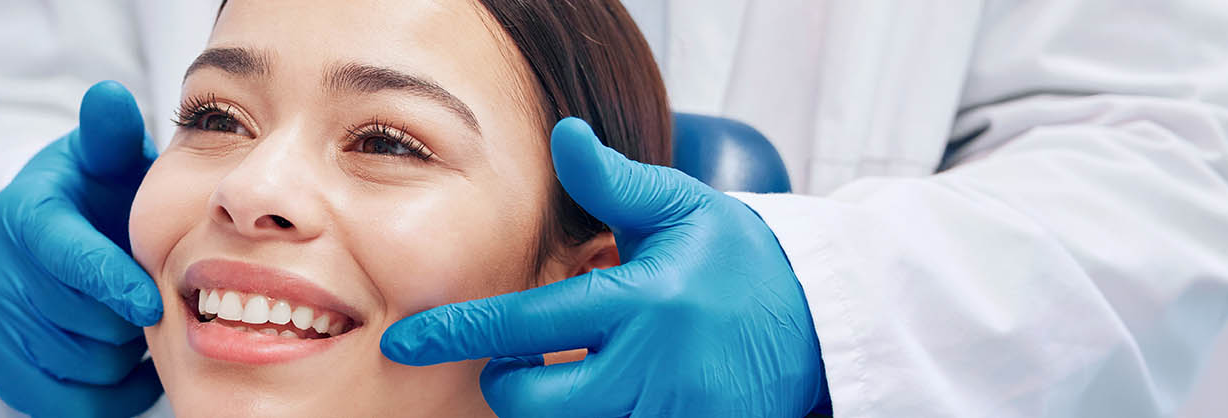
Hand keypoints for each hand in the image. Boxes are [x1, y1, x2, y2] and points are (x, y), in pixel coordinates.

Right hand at [0, 81, 163, 416]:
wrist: (50, 234)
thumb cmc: (94, 193)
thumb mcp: (103, 157)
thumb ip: (110, 133)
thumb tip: (109, 97)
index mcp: (22, 214)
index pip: (65, 259)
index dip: (111, 284)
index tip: (151, 302)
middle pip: (79, 321)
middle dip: (127, 318)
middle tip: (153, 302)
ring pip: (78, 364)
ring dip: (121, 353)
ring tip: (135, 324)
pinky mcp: (0, 362)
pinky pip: (64, 401)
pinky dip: (107, 392)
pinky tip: (126, 363)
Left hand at [380, 118, 828, 416]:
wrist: (822, 322)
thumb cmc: (737, 260)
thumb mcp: (680, 208)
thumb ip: (615, 182)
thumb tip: (564, 137)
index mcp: (643, 303)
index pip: (527, 324)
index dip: (458, 335)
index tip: (405, 343)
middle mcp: (654, 370)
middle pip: (534, 404)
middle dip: (507, 383)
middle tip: (519, 356)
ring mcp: (674, 416)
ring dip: (553, 408)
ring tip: (574, 373)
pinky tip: (601, 394)